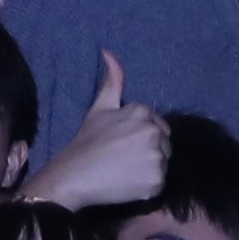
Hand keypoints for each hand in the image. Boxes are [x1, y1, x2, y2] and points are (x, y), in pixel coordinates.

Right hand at [21, 53, 165, 211]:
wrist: (74, 176)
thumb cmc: (86, 142)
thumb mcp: (100, 108)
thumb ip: (112, 81)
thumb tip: (108, 52)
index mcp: (142, 112)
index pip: (158, 127)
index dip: (140, 138)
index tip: (122, 147)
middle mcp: (153, 132)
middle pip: (164, 145)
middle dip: (148, 152)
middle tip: (122, 160)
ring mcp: (156, 157)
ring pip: (162, 164)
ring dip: (148, 170)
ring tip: (124, 172)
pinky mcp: (156, 181)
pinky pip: (159, 184)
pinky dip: (146, 187)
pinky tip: (127, 184)